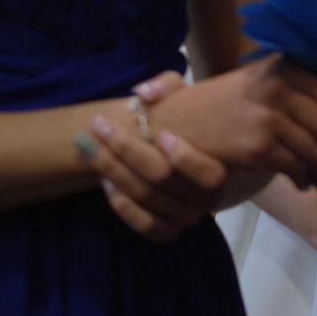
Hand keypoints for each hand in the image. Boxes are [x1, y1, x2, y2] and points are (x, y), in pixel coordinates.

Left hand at [80, 72, 226, 241]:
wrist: (187, 151)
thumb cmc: (187, 123)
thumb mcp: (185, 96)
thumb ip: (168, 85)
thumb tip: (143, 94)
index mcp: (224, 169)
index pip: (209, 174)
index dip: (185, 158)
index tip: (160, 134)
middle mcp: (209, 200)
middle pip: (163, 179)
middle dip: (125, 149)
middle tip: (98, 125)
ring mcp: (187, 217)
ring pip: (146, 198)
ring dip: (114, 171)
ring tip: (92, 148)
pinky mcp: (168, 230)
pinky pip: (144, 226)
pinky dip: (122, 205)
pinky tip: (106, 181)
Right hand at [145, 55, 316, 191]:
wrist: (174, 124)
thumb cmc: (223, 106)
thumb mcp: (261, 84)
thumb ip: (299, 93)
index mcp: (286, 67)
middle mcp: (280, 86)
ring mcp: (269, 116)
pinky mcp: (257, 145)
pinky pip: (296, 167)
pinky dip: (304, 180)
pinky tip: (301, 183)